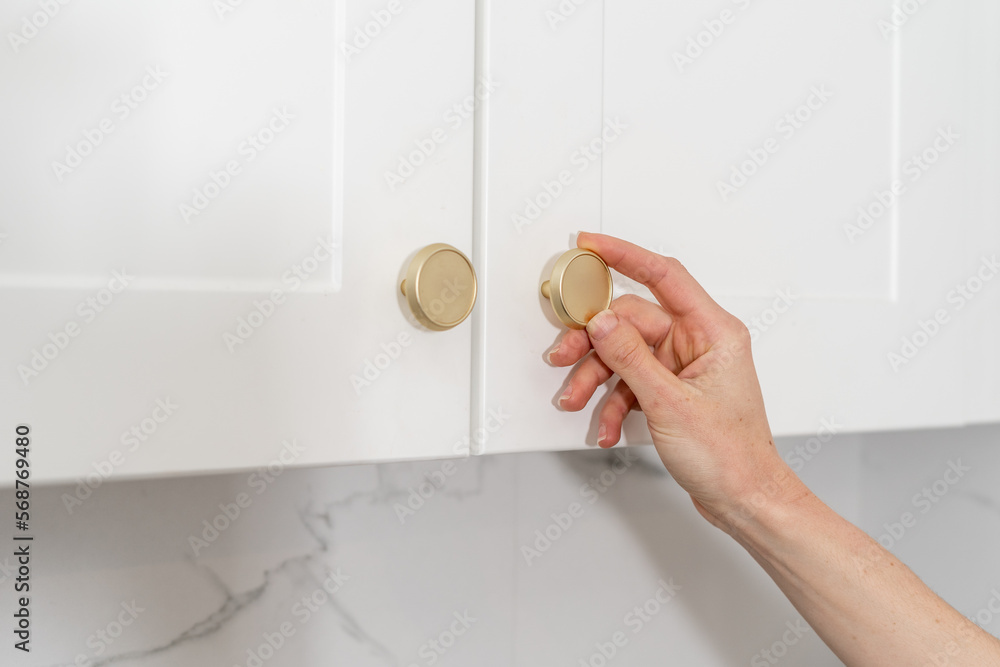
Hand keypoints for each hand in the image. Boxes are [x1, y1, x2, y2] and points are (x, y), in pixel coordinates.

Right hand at [548, 233, 807, 529]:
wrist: (745, 500)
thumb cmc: (731, 456)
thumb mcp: (671, 404)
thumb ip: (631, 358)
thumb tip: (601, 322)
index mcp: (712, 332)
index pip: (663, 276)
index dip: (624, 255)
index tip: (591, 245)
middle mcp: (697, 343)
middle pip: (630, 322)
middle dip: (593, 345)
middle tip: (563, 357)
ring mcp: (683, 367)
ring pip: (624, 354)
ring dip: (597, 379)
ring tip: (578, 402)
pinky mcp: (671, 390)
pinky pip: (630, 382)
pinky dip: (613, 403)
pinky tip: (607, 426)